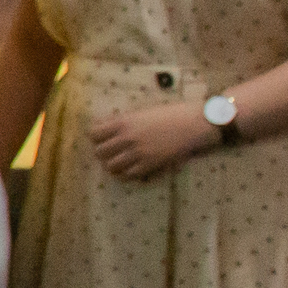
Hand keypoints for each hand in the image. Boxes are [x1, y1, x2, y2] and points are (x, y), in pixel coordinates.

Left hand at [86, 100, 219, 180]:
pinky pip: (128, 175)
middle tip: (112, 152)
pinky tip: (131, 169)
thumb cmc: (170, 114)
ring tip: (120, 162)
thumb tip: (106, 127)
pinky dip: (127, 174)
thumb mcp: (142, 112)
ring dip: (113, 164)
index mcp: (123, 122)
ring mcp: (137, 153)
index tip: (103, 138)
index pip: (94, 134)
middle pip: (100, 152)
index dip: (97, 137)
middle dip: (103, 152)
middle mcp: (126, 138)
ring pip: (111, 166)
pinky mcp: (150, 165)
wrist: (194, 123)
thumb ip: (123, 121)